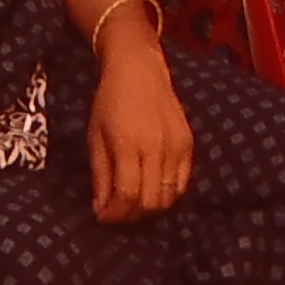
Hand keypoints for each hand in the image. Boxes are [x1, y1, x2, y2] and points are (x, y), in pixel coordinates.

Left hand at [86, 21, 193, 221]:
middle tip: (117, 213)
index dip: (116, 214)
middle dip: (131, 216)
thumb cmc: (109, 100)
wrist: (139, 68)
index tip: (103, 217)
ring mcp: (176, 145)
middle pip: (151, 201)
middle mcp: (156, 146)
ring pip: (169, 197)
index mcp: (128, 143)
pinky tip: (151, 188)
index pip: (128, 194)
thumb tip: (102, 210)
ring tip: (132, 203)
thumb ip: (101, 175)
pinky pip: (182, 183)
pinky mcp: (189, 143)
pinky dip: (167, 194)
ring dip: (149, 208)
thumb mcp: (96, 136)